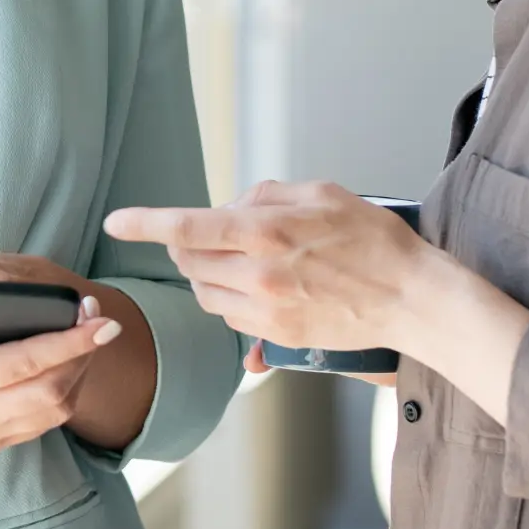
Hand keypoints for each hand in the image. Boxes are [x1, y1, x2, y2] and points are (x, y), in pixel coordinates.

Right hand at [0, 277, 120, 466]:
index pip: (25, 362)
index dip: (69, 341)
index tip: (101, 319)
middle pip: (54, 391)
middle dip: (86, 355)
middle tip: (99, 319)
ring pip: (55, 412)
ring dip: (79, 376)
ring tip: (86, 339)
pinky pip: (40, 424)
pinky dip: (63, 395)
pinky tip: (62, 367)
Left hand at [111, 183, 528, 421]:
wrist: (412, 298)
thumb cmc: (373, 240)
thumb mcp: (321, 193)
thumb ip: (266, 195)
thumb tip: (229, 206)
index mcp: (266, 232)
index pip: (187, 226)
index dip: (144, 223)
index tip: (117, 222)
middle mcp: (259, 274)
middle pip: (189, 261)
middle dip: (186, 244)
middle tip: (209, 232)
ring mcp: (267, 311)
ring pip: (205, 293)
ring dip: (207, 273)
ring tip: (240, 259)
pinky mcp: (278, 336)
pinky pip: (231, 319)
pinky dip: (230, 299)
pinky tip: (258, 285)